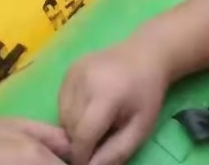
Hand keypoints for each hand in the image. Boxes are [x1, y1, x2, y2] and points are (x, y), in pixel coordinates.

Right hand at [58, 45, 168, 164]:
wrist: (145, 55)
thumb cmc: (146, 94)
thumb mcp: (140, 128)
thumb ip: (116, 152)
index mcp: (106, 94)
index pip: (82, 134)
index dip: (83, 155)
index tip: (90, 162)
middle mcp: (85, 79)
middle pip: (70, 126)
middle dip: (79, 141)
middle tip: (99, 139)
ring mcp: (74, 71)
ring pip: (62, 115)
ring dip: (73, 127)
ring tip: (96, 122)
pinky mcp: (69, 68)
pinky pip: (61, 101)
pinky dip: (70, 112)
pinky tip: (89, 108)